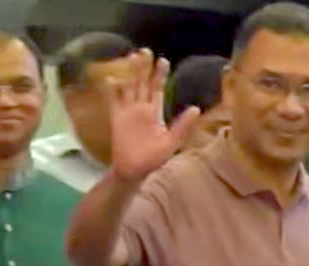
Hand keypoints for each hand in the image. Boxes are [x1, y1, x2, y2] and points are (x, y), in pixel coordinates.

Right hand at [104, 49, 200, 181]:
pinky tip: (111, 78)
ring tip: (131, 57)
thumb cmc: (153, 159)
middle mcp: (141, 108)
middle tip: (145, 51)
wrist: (134, 171)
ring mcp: (128, 112)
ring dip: (130, 73)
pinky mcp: (116, 119)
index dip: (160, 75)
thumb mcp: (171, 142)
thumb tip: (196, 108)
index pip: (157, 89)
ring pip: (128, 87)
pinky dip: (112, 90)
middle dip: (143, 68)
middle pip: (142, 83)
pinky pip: (113, 102)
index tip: (163, 60)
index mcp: (154, 112)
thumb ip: (182, 125)